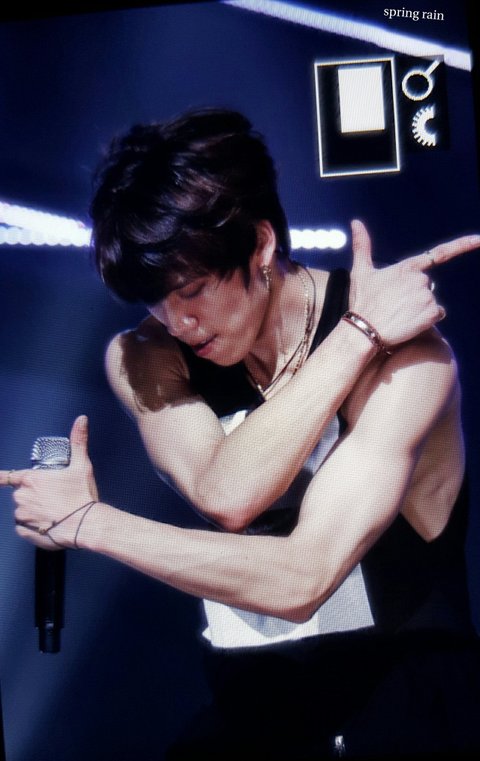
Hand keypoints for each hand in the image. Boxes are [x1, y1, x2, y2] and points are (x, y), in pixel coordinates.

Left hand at [0, 416, 97, 549]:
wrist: (86, 525)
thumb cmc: (82, 496)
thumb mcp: (81, 465)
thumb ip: (78, 441)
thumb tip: (82, 419)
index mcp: (31, 479)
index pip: (7, 477)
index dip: (1, 478)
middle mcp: (22, 496)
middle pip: (21, 493)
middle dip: (33, 495)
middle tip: (53, 498)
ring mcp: (22, 515)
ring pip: (22, 510)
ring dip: (33, 511)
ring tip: (53, 512)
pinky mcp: (25, 532)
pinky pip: (24, 527)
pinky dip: (33, 526)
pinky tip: (48, 524)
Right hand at [349, 220, 479, 347]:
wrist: (364, 331)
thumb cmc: (362, 302)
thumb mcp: (361, 272)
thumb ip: (362, 246)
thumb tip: (355, 222)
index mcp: (407, 267)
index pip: (440, 253)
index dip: (463, 245)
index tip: (479, 239)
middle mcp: (421, 279)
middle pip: (426, 285)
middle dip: (415, 294)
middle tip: (395, 305)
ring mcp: (427, 296)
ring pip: (431, 302)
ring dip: (419, 309)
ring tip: (399, 315)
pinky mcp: (431, 313)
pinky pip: (436, 316)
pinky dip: (425, 321)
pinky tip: (409, 323)